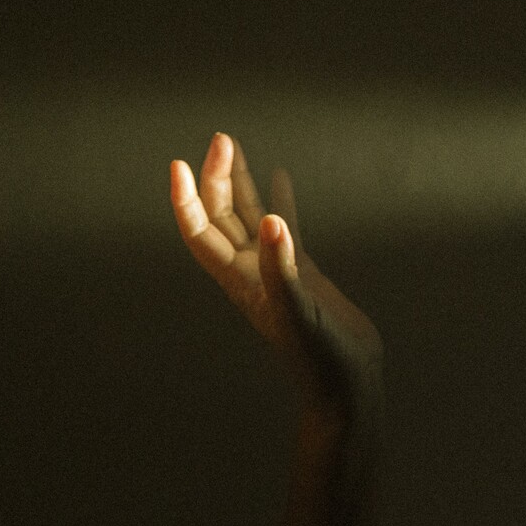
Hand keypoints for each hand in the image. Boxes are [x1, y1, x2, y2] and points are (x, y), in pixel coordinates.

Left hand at [171, 134, 382, 525]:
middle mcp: (251, 272)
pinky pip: (285, 229)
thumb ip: (283, 270)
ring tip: (232, 145)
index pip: (201, 233)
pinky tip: (281, 177)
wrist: (346, 388)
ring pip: (249, 217)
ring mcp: (275, 271)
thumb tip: (273, 222)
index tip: (179, 164)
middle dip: (216, 177)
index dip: (186, 200)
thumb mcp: (299, 314)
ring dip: (239, 183)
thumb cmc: (320, 360)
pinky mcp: (302, 274)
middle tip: (222, 138)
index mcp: (241, 281)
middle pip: (221, 216)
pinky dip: (281, 201)